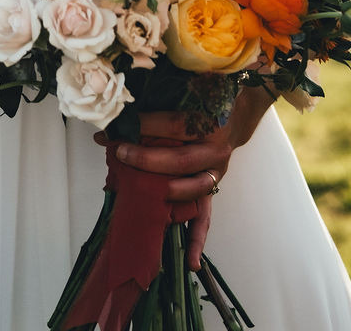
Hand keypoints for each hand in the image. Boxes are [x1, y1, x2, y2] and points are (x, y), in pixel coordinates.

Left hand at [107, 87, 274, 268]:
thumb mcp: (185, 89)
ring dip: (161, 193)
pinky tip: (190, 262)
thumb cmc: (204, 97)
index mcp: (208, 121)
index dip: (142, 124)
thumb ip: (159, 95)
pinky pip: (206, 217)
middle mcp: (214, 149)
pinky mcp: (213, 188)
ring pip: (190, 189)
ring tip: (135, 193)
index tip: (114, 125)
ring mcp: (215, 172)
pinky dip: (197, 240)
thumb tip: (119, 101)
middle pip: (178, 159)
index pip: (172, 124)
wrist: (236, 110)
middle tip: (118, 152)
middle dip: (144, 159)